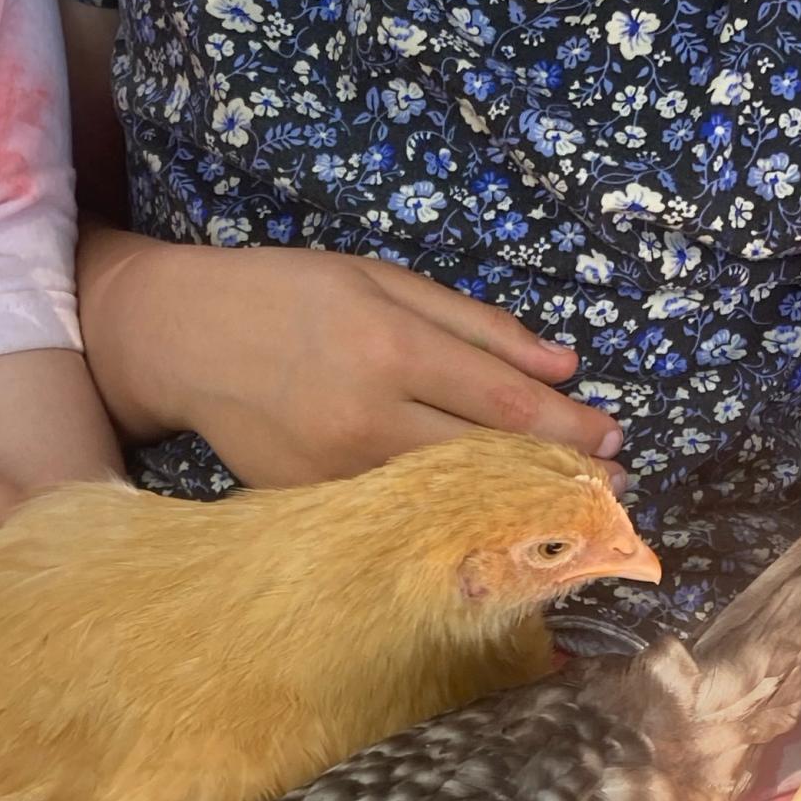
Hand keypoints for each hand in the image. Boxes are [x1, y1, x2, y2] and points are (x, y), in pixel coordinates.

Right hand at [86, 236, 623, 483]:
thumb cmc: (291, 296)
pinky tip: (481, 517)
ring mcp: (337, 471)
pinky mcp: (311, 502)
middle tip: (615, 490)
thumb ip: (476, 324)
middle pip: (486, 460)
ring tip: (563, 508)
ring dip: (510, 503)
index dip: (568, 427)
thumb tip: (564, 362)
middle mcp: (368, 419)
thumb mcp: (384, 282)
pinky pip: (394, 514)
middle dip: (557, 476)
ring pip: (446, 498)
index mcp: (391, 349)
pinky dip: (444, 516)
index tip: (615, 442)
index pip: (504, 400)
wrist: (185, 339)